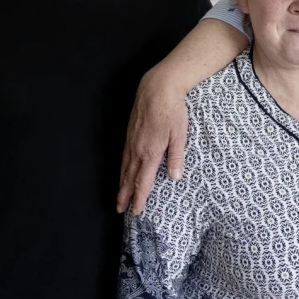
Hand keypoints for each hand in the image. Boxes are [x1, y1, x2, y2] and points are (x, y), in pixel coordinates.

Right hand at [117, 69, 188, 214]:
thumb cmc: (172, 111)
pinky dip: (122, 168)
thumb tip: (174, 177)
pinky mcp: (130, 133)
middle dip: (125, 195)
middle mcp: (137, 149)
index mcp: (150, 152)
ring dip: (121, 184)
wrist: (157, 88)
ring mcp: (131, 141)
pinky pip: (123, 156)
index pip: (143, 182)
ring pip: (124, 168)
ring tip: (119, 196)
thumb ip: (176, 157)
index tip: (136, 211)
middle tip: (120, 210)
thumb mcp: (180, 134)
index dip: (139, 198)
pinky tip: (123, 171)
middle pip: (129, 178)